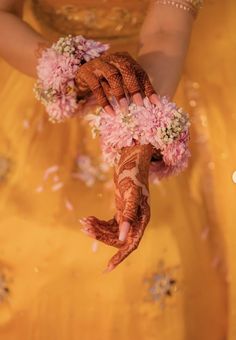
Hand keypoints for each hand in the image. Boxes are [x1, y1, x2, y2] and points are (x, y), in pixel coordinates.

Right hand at [76, 51, 158, 114]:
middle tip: (139, 104)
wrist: (81, 77)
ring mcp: (99, 64)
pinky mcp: (87, 72)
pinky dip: (104, 101)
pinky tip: (111, 112)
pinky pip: (97, 87)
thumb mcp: (121, 85)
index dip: (149, 89)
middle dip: (134, 88)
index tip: (156, 104)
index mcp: (125, 60)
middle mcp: (113, 59)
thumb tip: (150, 106)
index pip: (140, 73)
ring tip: (124, 109)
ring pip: (112, 75)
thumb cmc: (105, 82)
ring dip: (120, 93)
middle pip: (127, 69)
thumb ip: (132, 91)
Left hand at [80, 143, 154, 271]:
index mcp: (142, 219)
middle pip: (117, 237)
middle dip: (101, 235)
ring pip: (111, 231)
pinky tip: (88, 218)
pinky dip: (98, 222)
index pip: (131, 244)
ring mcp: (128, 216)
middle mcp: (136, 220)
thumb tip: (122, 238)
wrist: (131, 161)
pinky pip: (108, 223)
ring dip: (97, 229)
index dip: (120, 257)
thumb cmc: (133, 175)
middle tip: (85, 227)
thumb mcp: (131, 194)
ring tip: (84, 221)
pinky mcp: (120, 211)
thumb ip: (128, 215)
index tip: (107, 268)